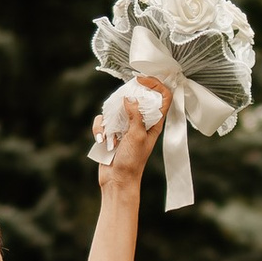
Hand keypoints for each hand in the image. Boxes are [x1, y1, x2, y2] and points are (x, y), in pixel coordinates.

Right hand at [90, 72, 173, 189]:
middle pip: (136, 97)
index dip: (155, 85)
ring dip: (109, 118)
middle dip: (124, 99)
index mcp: (154, 122)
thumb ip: (136, 115)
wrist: (117, 180)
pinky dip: (100, 128)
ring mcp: (125, 126)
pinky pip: (103, 121)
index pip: (162, 97)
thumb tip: (129, 97)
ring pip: (116, 108)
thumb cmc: (133, 161)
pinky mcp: (111, 132)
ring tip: (111, 135)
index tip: (141, 80)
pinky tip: (102, 140)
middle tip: (119, 106)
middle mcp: (140, 122)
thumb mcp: (137, 135)